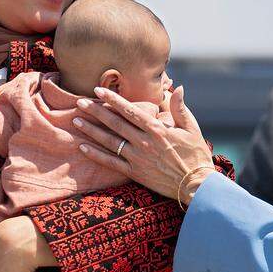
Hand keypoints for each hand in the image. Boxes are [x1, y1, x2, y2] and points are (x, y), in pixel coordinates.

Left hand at [73, 85, 214, 203]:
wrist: (196, 184)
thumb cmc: (196, 154)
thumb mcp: (191, 128)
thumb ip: (180, 108)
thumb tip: (177, 87)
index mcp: (157, 129)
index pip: (130, 110)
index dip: (112, 99)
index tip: (98, 90)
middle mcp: (144, 142)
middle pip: (114, 123)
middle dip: (95, 111)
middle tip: (79, 102)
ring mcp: (137, 158)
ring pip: (109, 141)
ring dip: (91, 130)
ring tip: (76, 121)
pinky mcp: (135, 173)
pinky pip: (111, 163)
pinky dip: (96, 155)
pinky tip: (83, 147)